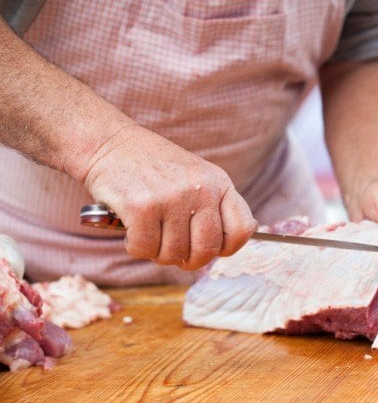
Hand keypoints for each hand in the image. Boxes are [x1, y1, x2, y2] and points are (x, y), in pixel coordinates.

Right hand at [83, 125, 257, 269]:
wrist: (110, 143)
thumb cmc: (154, 167)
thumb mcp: (197, 176)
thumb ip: (216, 205)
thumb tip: (239, 240)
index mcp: (219, 183)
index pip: (242, 229)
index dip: (226, 248)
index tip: (208, 246)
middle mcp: (201, 190)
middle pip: (206, 251)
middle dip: (187, 259)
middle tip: (172, 249)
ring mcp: (172, 199)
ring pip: (173, 254)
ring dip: (157, 252)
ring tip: (149, 231)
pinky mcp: (142, 208)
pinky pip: (145, 249)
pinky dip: (135, 246)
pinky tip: (131, 229)